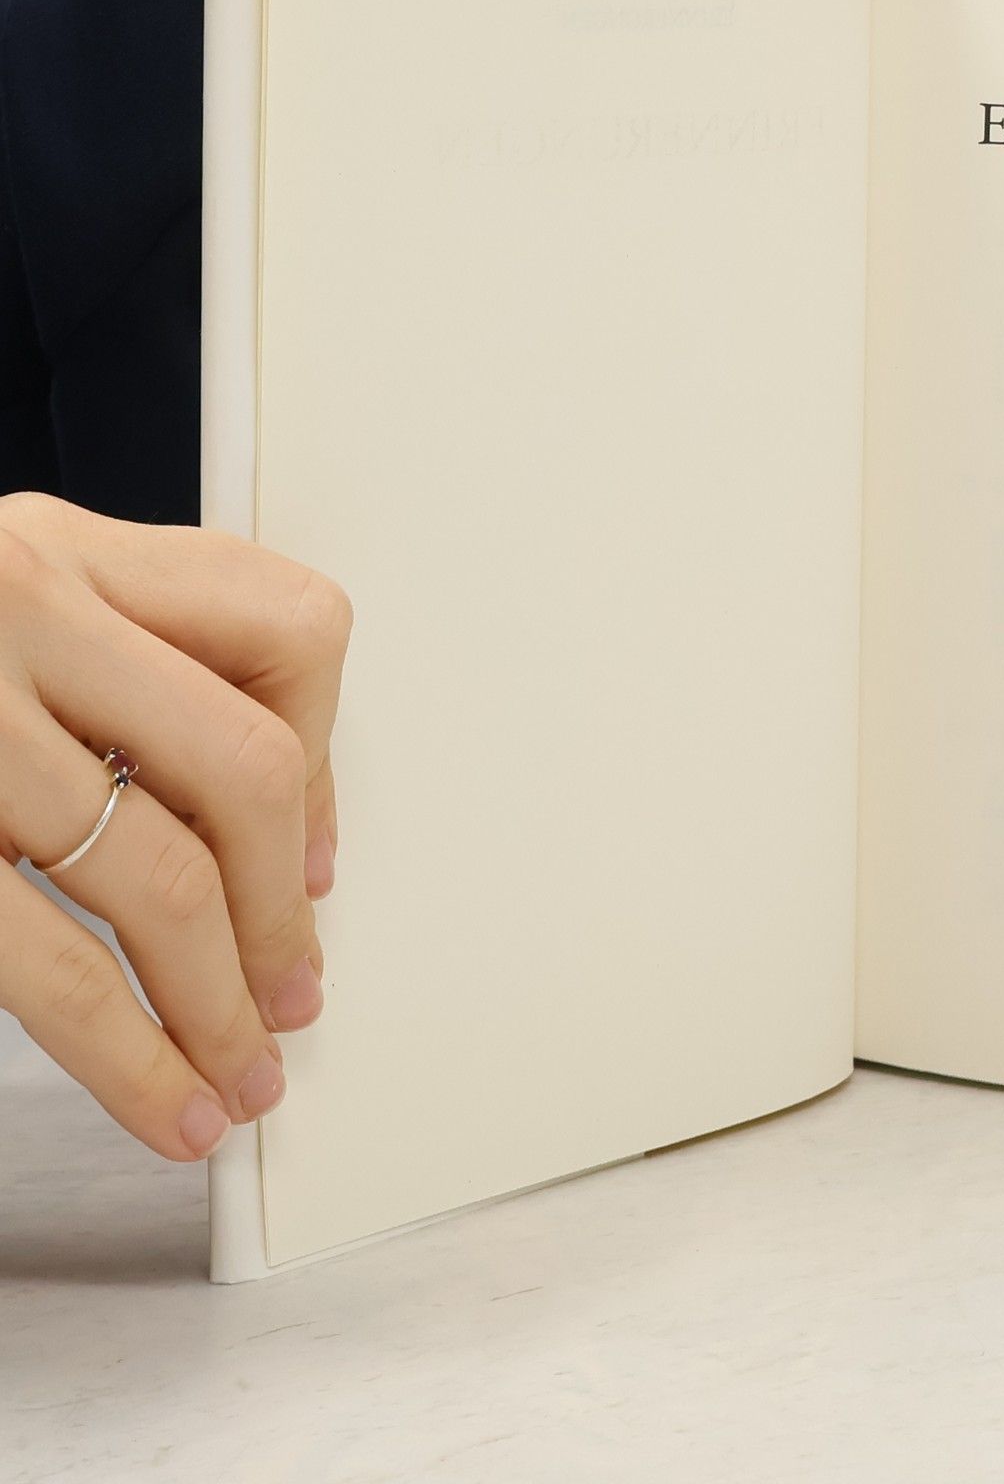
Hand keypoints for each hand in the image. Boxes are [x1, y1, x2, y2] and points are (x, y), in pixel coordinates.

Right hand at [0, 494, 349, 1160]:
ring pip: (155, 876)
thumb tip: (288, 836)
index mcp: (59, 549)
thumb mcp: (5, 605)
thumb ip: (126, 672)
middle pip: (244, 766)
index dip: (326, 760)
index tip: (316, 858)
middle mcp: (15, 608)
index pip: (287, 632)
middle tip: (293, 995)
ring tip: (241, 1076)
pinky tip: (163, 1097)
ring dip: (218, 1002)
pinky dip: (126, 1051)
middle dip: (284, 906)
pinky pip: (44, 961)